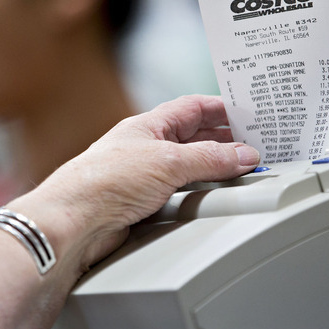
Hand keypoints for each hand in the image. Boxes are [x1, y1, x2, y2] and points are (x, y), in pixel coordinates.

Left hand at [12, 95, 259, 271]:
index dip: (222, 108)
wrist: (72, 220)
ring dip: (214, 167)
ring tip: (242, 170)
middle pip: (193, 137)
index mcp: (148, 126)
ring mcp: (144, 176)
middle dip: (225, 140)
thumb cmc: (104, 181)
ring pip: (188, 165)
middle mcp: (146, 148)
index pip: (192, 108)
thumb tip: (242, 154)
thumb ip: (208, 159)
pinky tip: (213, 196)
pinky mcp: (142, 203)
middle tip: (255, 145)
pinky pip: (179, 192)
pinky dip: (200, 192)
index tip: (250, 113)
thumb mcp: (167, 162)